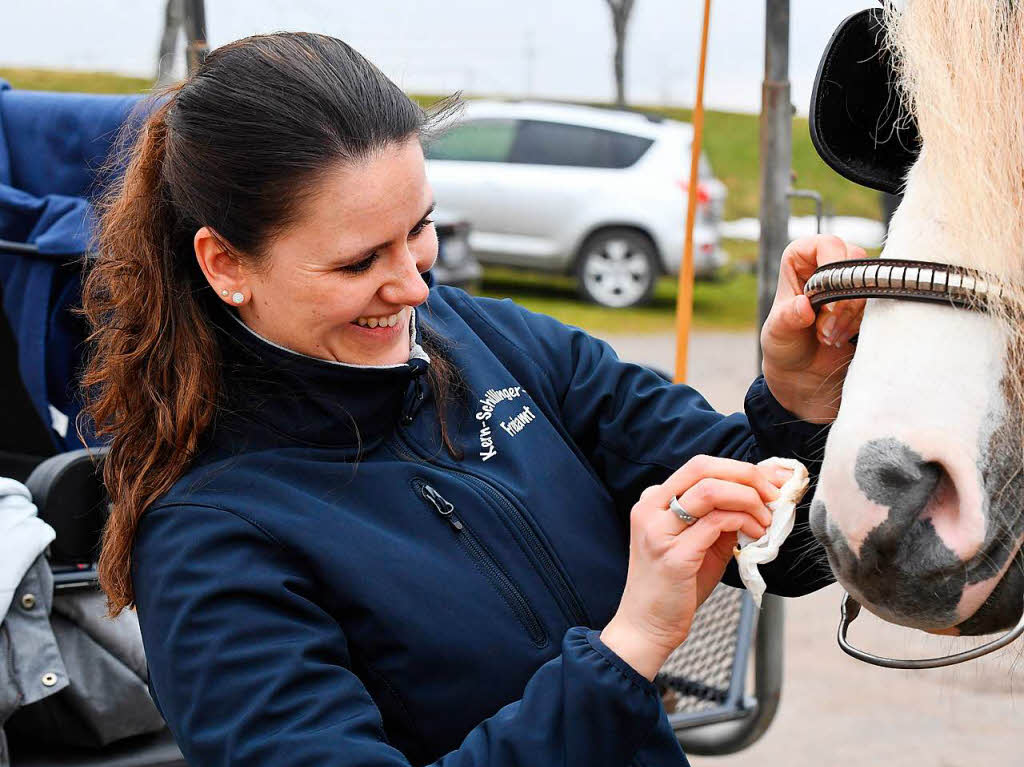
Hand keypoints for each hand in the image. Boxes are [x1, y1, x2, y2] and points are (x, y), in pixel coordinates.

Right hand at [600, 456, 789, 680]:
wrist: (647, 625)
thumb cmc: (675, 586)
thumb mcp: (700, 543)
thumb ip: (722, 517)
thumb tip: (762, 496)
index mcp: (653, 500)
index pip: (700, 466)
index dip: (740, 468)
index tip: (772, 480)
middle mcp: (650, 508)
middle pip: (703, 468)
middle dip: (747, 476)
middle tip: (774, 495)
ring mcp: (659, 531)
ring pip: (711, 490)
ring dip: (749, 499)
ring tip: (766, 519)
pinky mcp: (673, 555)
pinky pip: (717, 523)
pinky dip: (744, 522)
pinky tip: (756, 534)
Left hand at [760, 235, 867, 423]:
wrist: (804, 374)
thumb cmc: (785, 346)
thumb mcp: (778, 333)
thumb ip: (787, 318)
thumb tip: (803, 305)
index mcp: (801, 259)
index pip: (827, 244)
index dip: (830, 265)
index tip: (822, 295)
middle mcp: (830, 263)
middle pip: (856, 262)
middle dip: (843, 299)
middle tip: (824, 329)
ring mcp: (854, 282)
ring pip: (871, 284)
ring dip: (852, 315)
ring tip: (828, 338)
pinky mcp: (872, 303)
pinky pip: (883, 304)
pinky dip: (864, 324)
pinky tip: (844, 340)